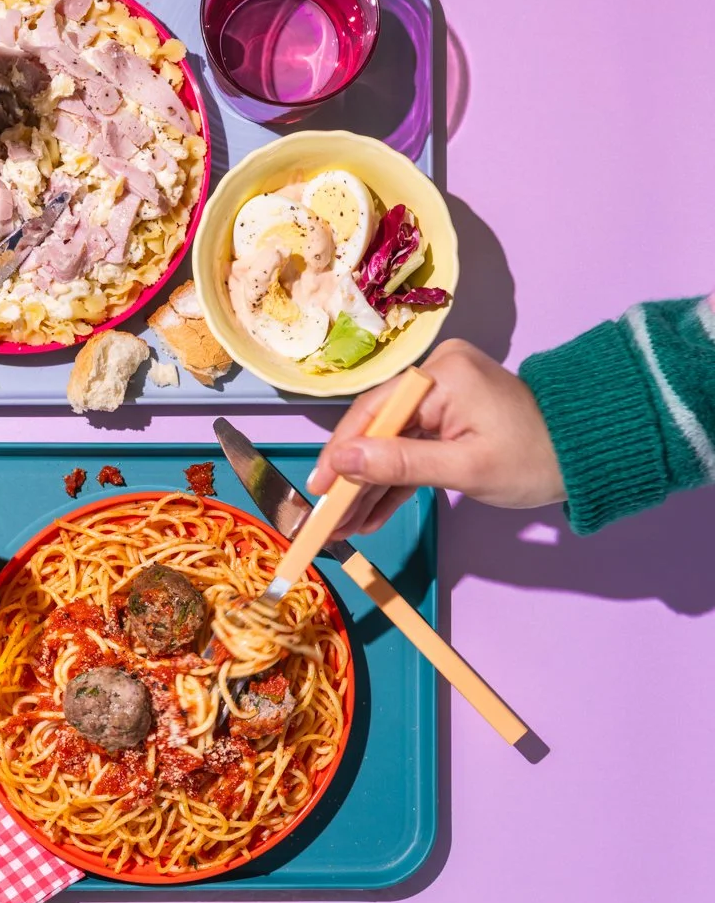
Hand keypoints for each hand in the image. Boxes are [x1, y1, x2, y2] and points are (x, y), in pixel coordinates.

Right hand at [310, 339, 565, 535]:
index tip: (317, 489)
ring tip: (344, 526)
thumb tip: (340, 462)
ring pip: (390, 444)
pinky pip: (411, 449)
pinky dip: (395, 482)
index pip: (374, 413)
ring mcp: (441, 397)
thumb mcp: (464, 468)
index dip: (341, 453)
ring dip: (369, 486)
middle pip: (377, 429)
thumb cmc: (533, 460)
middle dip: (351, 477)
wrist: (584, 457)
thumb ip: (400, 464)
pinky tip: (370, 515)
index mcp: (441, 375)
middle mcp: (435, 376)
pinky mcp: (447, 418)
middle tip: (326, 517)